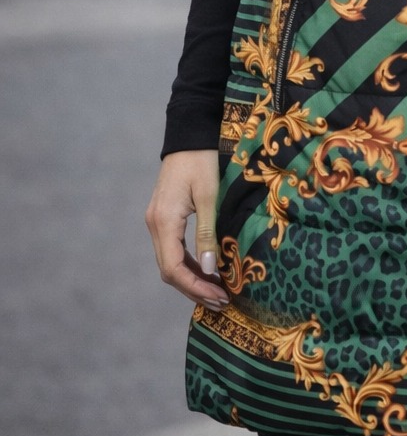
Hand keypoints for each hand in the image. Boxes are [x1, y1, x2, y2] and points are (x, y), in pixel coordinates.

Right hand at [145, 149, 228, 309]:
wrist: (189, 134)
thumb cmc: (202, 160)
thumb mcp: (209, 196)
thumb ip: (207, 233)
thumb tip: (209, 269)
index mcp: (163, 221)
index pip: (173, 268)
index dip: (195, 287)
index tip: (219, 297)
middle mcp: (154, 225)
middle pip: (169, 270)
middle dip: (194, 289)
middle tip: (222, 301)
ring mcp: (157, 221)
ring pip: (170, 262)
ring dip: (192, 279)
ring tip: (217, 292)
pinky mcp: (163, 217)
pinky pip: (172, 249)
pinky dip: (188, 264)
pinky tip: (206, 271)